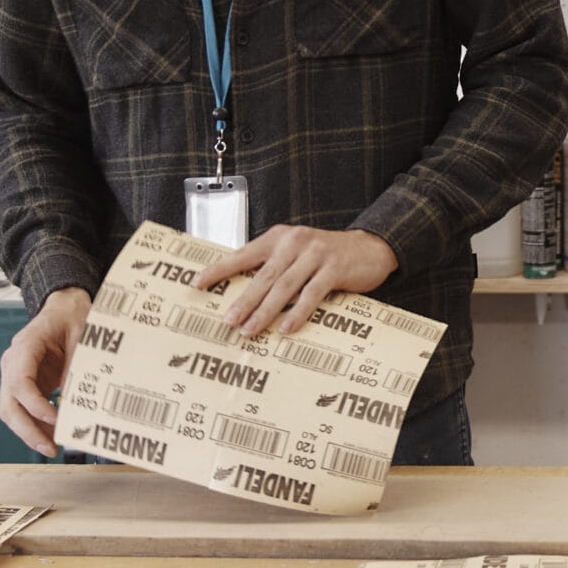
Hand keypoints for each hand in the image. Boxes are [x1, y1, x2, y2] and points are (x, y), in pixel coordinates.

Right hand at [0, 288, 91, 456]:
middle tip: (49, 448)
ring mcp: (15, 374)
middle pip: (9, 404)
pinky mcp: (25, 383)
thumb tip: (77, 401)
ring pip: (12, 411)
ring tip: (52, 448)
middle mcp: (13, 363)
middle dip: (27, 430)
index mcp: (24, 346)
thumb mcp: (82, 335)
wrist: (65, 306)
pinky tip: (51, 436)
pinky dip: (35, 424)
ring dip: (29, 432)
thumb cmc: (72, 316)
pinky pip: (23, 409)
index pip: (19, 382)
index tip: (55, 420)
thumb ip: (77, 365)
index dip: (35, 405)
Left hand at [195, 225, 397, 337]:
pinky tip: (287, 328)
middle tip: (227, 320)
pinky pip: (312, 293)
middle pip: (263, 276)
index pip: (242, 254)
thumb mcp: (297, 253)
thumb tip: (245, 295)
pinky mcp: (334, 268)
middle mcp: (294, 243)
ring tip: (249, 329)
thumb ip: (274, 266)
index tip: (197, 283)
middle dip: (243, 300)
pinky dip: (298, 312)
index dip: (219, 269)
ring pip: (284, 286)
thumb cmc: (327, 255)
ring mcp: (315, 254)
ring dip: (265, 311)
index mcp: (279, 238)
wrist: (370, 247)